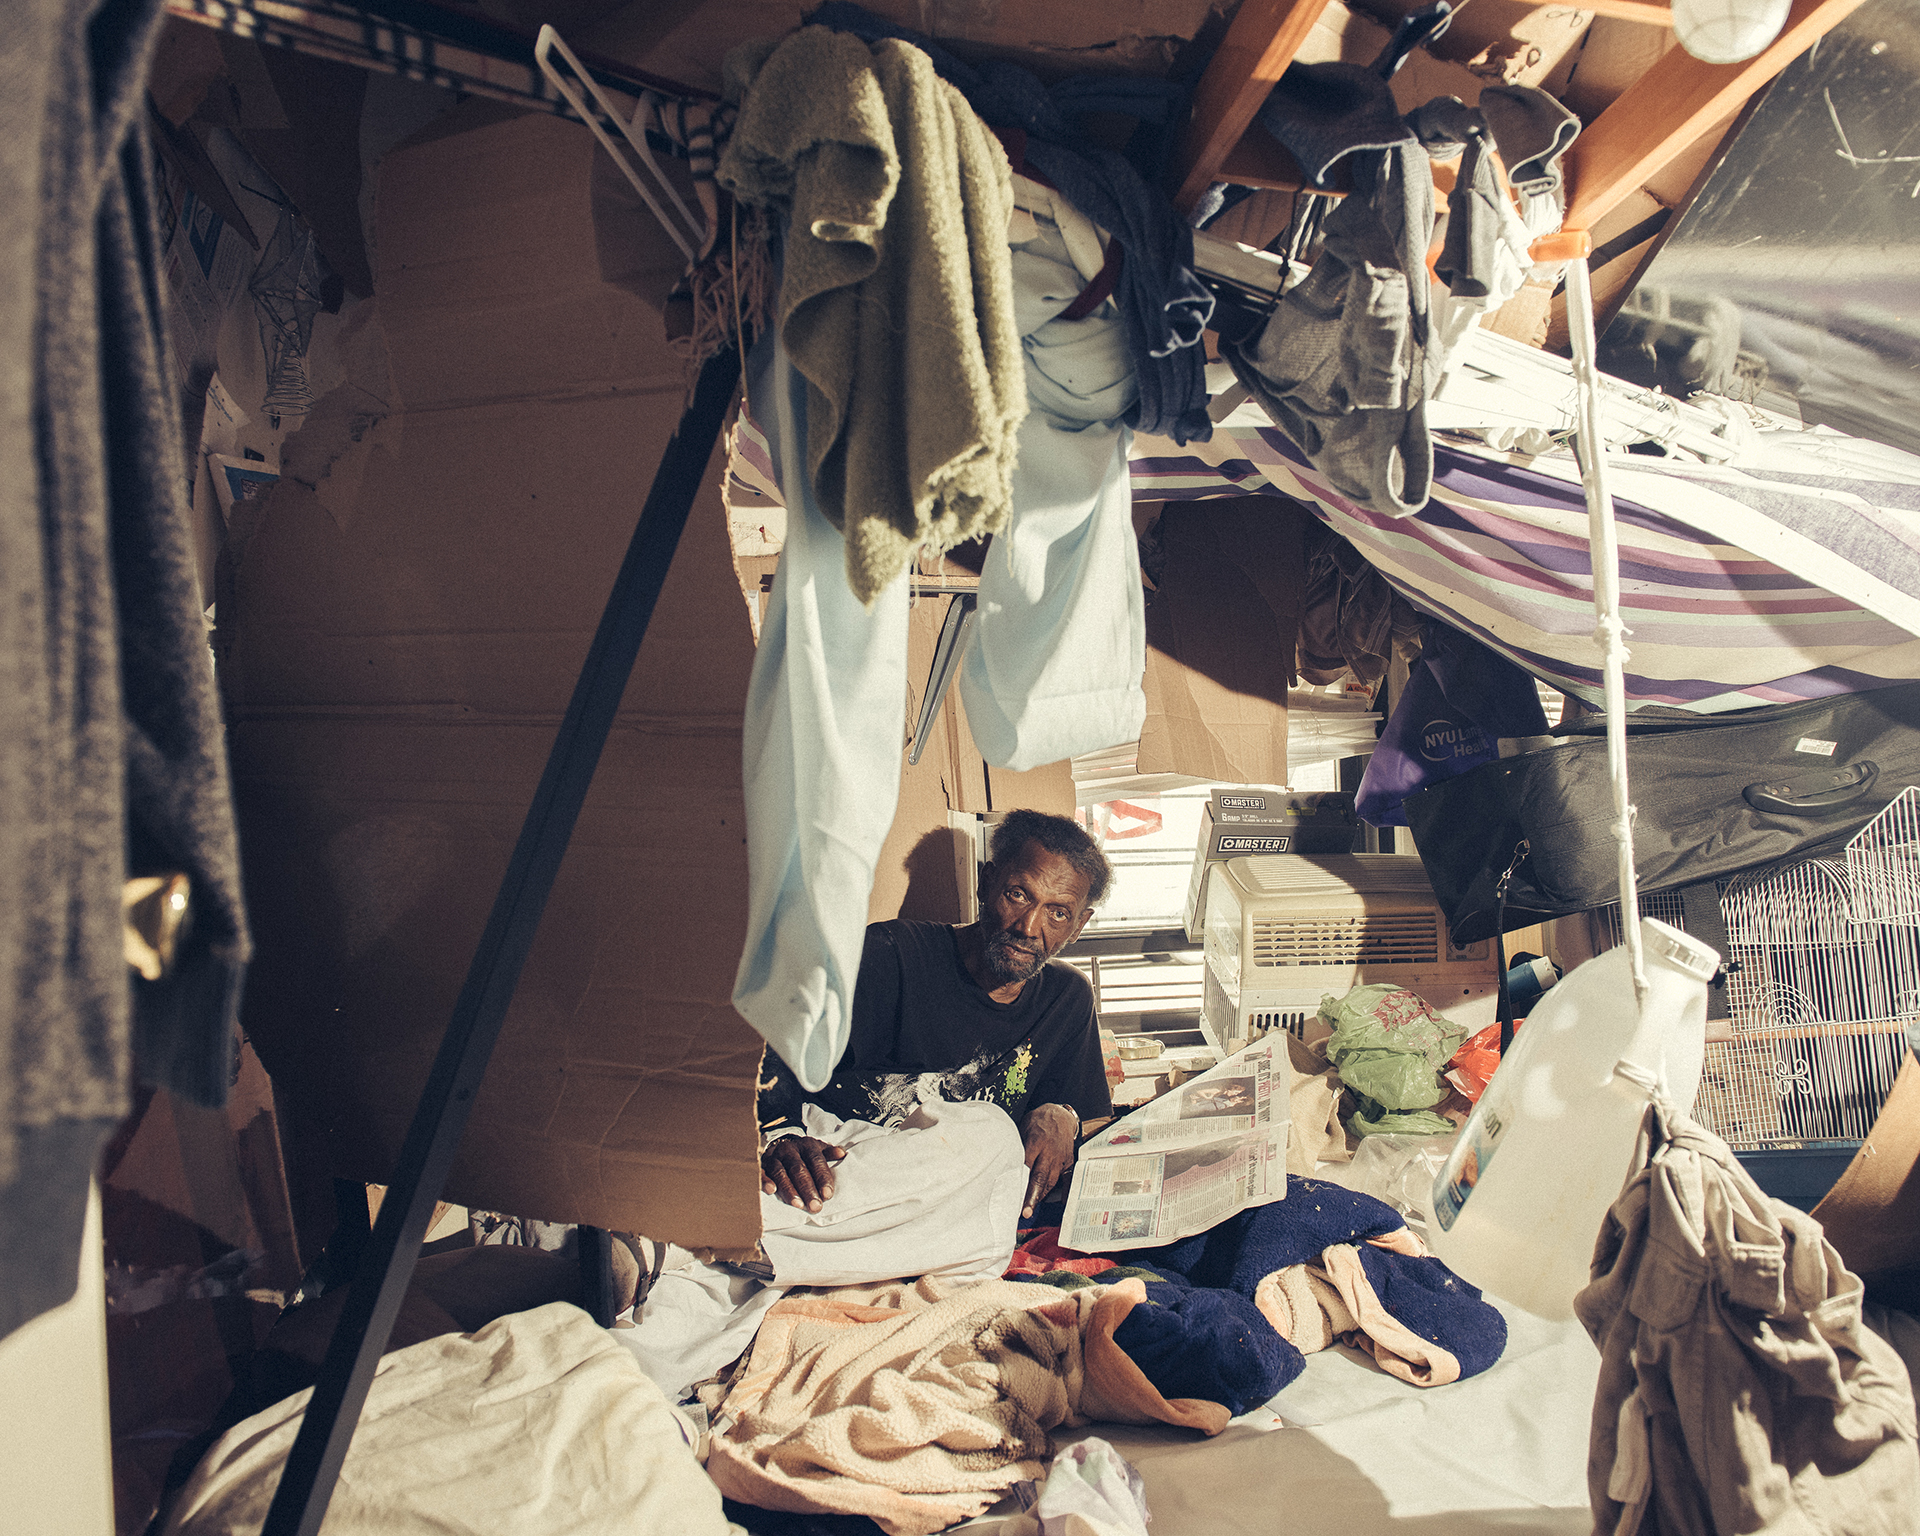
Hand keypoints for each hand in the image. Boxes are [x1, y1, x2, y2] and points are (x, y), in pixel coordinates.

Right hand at [760, 1135, 845, 1212]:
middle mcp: (789, 1150)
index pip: (816, 1161)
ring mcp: (774, 1157)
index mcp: (806, 1146)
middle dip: (807, 1189)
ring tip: (797, 1204)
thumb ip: (828, 1154)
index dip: (822, 1178)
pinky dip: (765, 1181)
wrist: (778, 1144)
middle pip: (799, 1170)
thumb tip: (842, 1153)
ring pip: (781, 1173)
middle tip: (815, 1206)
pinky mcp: (761, 1164)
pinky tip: (771, 1190)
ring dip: (789, 1189)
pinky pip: (761, 1172)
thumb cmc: (802, 1154)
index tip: (828, 1195)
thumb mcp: (817, 1150)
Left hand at [1019, 1103, 1078, 1218]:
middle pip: (1040, 1177)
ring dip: (1039, 1197)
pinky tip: (1046, 1201)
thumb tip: (1006, 1164)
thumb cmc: (1038, 1122)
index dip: (1018, 1180)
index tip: (1010, 1194)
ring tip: (1029, 1210)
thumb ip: (1018, 1146)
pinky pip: (1061, 1181)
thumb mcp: (1023, 1128)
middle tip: (1024, 1212)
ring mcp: (1060, 1159)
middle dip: (1032, 1196)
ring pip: (1050, 1182)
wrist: (1061, 1116)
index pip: (1026, 1164)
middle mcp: (1049, 1152)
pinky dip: (1054, 1192)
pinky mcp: (1067, 1163)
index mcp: (1036, 1141)